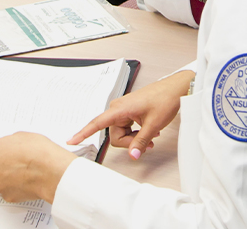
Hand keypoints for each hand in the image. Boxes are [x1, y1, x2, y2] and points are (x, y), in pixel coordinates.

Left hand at [0, 132, 76, 203]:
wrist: (50, 171)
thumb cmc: (38, 152)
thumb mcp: (20, 136)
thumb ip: (7, 142)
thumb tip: (8, 148)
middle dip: (0, 162)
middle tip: (17, 157)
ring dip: (8, 174)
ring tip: (26, 167)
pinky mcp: (7, 196)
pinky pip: (8, 189)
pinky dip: (16, 185)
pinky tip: (27, 178)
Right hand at [67, 70, 193, 159]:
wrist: (175, 89)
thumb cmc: (164, 99)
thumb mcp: (153, 125)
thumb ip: (141, 142)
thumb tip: (132, 156)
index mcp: (120, 109)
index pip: (97, 123)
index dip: (83, 133)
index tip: (71, 140)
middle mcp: (118, 109)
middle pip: (115, 136)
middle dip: (130, 142)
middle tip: (147, 142)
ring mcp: (123, 110)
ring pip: (122, 134)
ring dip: (135, 139)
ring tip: (151, 135)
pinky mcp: (129, 112)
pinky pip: (127, 128)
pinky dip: (137, 133)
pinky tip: (149, 131)